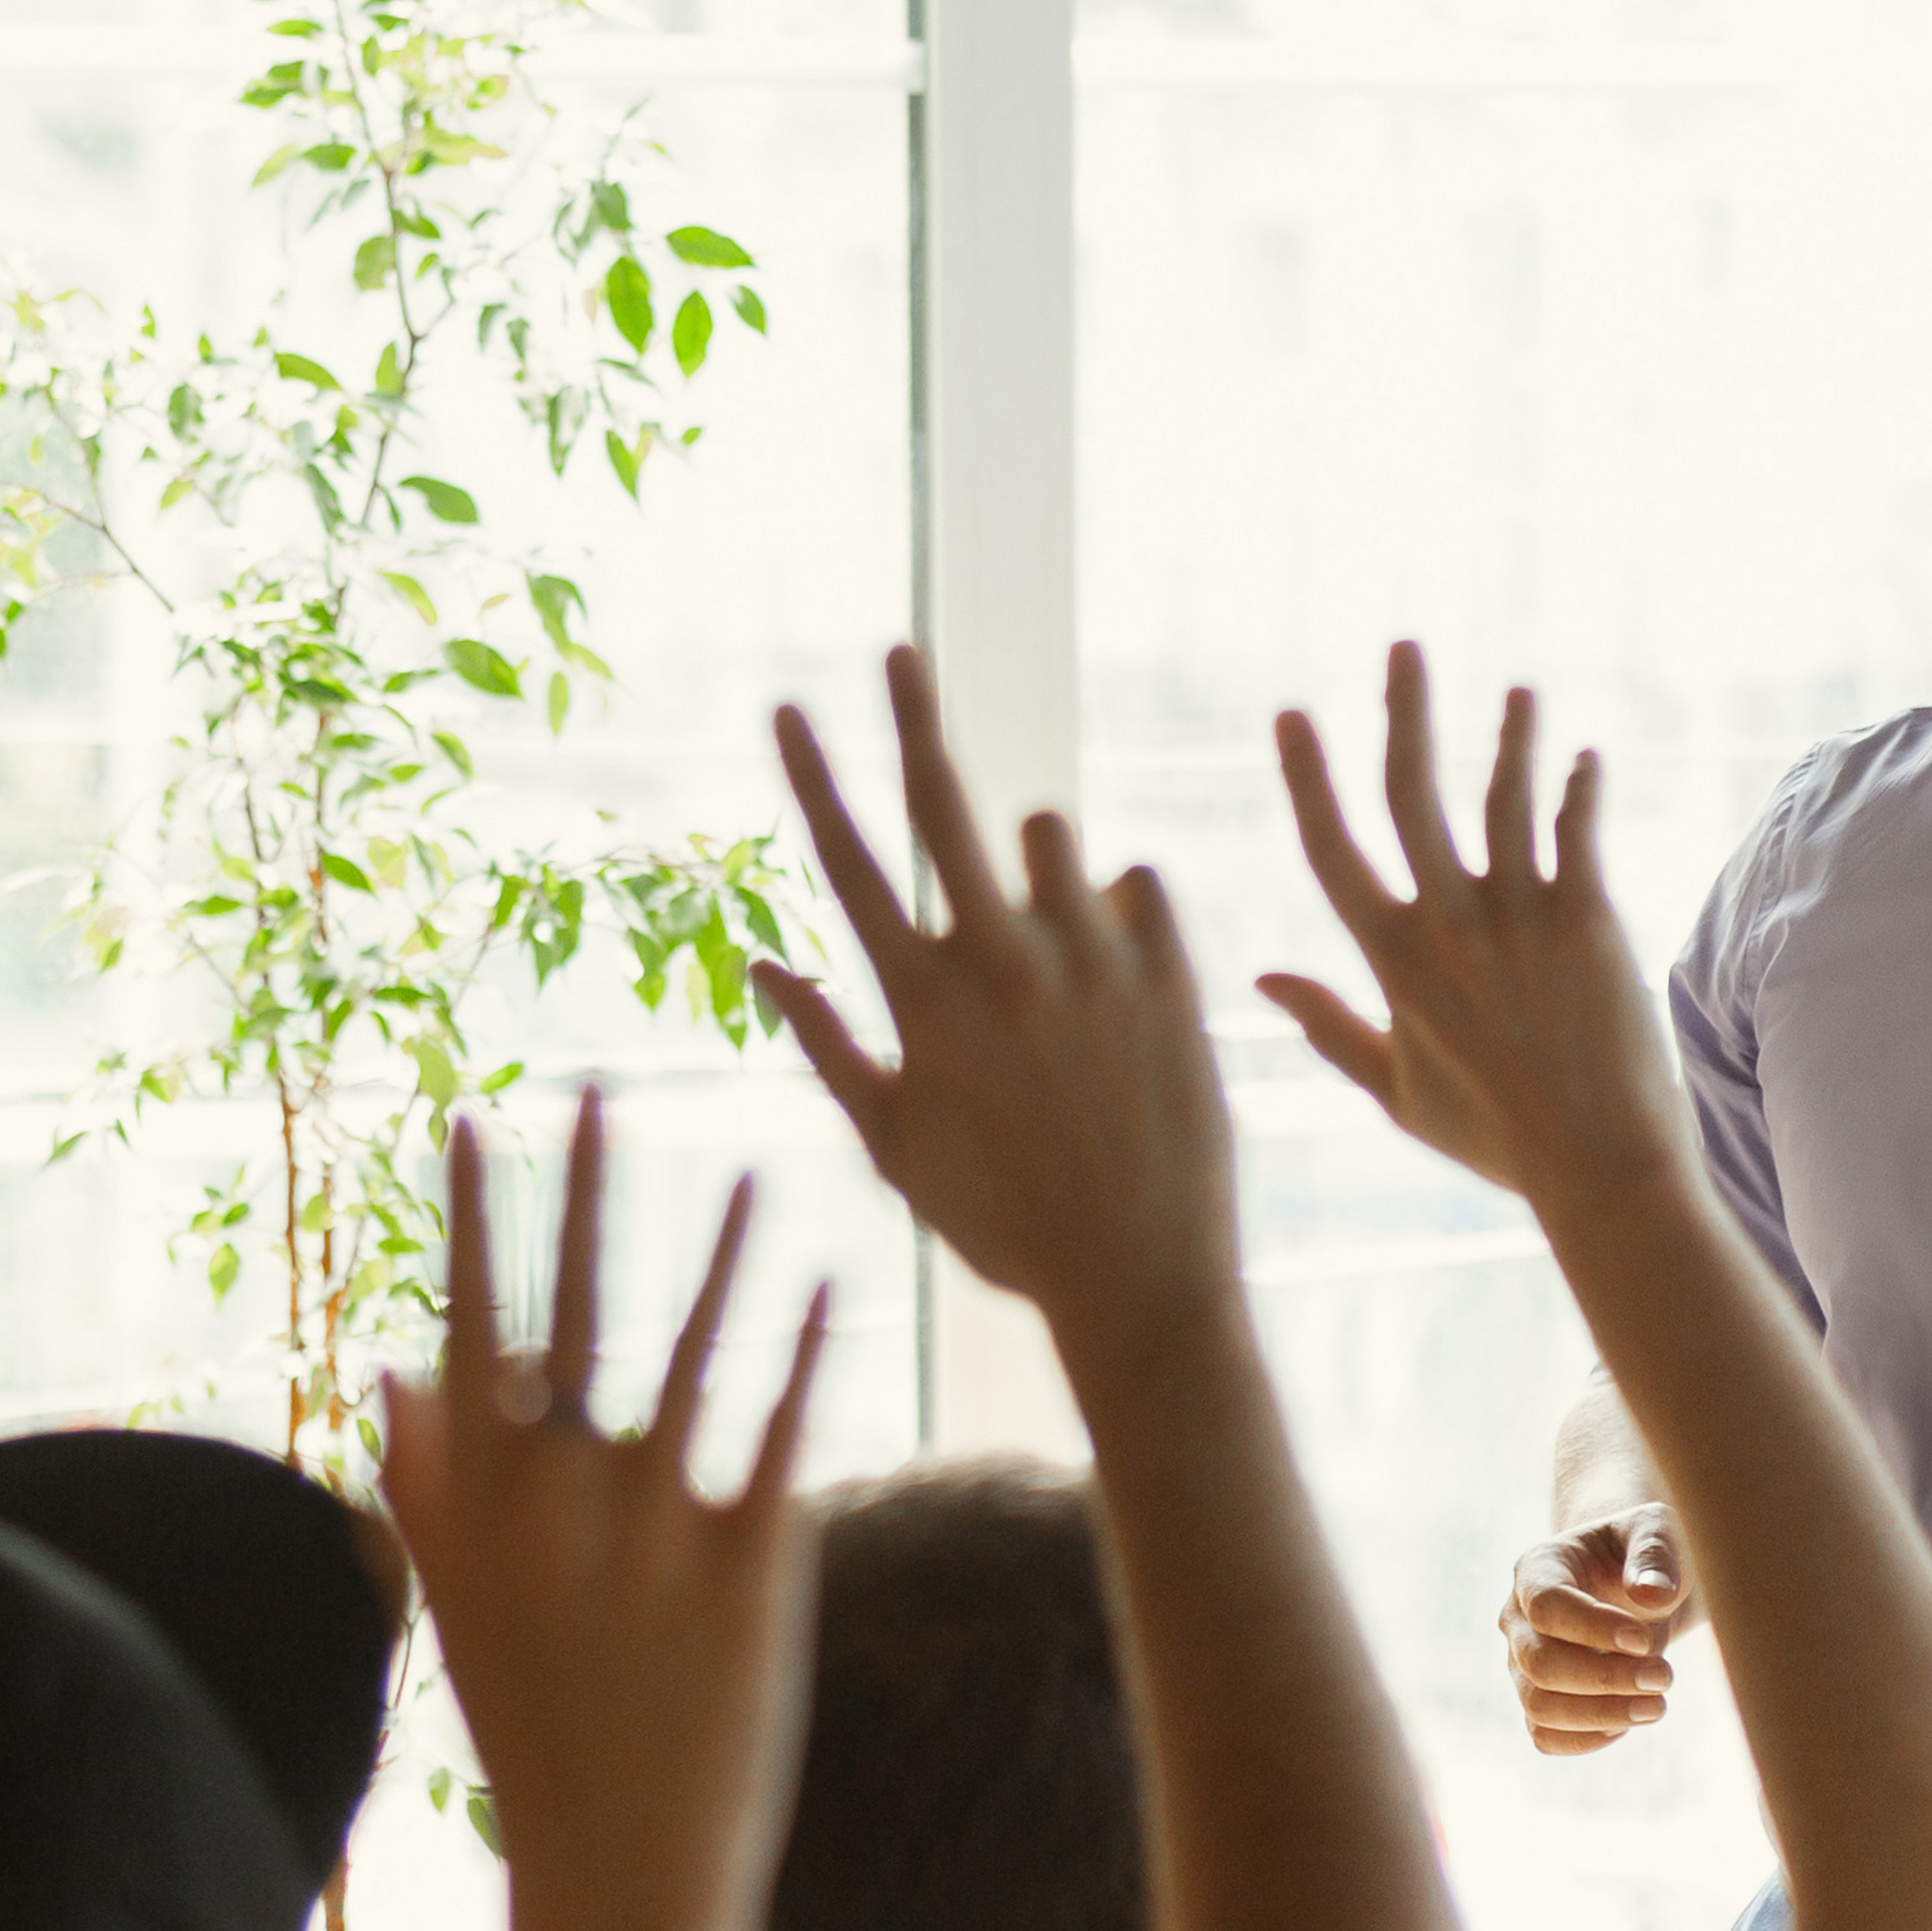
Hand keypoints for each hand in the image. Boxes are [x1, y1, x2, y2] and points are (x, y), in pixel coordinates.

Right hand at [374, 1093, 832, 1930]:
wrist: (619, 1880)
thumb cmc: (536, 1740)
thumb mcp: (459, 1613)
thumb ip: (423, 1488)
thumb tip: (393, 1367)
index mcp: (476, 1511)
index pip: (466, 1326)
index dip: (473, 1220)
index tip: (474, 1118)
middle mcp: (552, 1507)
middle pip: (568, 1314)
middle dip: (583, 1194)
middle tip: (600, 1091)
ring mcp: (648, 1535)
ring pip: (689, 1354)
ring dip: (724, 1254)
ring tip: (762, 1165)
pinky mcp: (746, 1569)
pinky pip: (780, 1432)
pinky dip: (803, 1352)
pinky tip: (830, 1282)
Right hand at [756, 646, 1242, 1325]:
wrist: (1145, 1278)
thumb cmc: (1004, 1225)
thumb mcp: (896, 1147)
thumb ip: (826, 1047)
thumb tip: (758, 965)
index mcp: (925, 1003)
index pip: (850, 862)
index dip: (815, 776)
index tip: (788, 706)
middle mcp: (1007, 964)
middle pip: (948, 807)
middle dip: (916, 718)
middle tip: (900, 652)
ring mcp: (1096, 963)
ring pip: (1056, 841)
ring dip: (1041, 865)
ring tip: (1053, 945)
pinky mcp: (1173, 975)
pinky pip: (1140, 886)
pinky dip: (1120, 907)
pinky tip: (1116, 964)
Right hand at [1256, 642, 1695, 1213]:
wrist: (1599, 1169)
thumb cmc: (1495, 1139)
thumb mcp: (1394, 1091)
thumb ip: (1327, 1027)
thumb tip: (1259, 982)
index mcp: (1392, 963)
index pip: (1332, 849)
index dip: (1308, 776)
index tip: (1292, 714)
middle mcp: (1448, 926)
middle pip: (1413, 794)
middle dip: (1405, 712)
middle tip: (1404, 648)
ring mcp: (1520, 918)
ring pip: (1505, 797)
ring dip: (1512, 735)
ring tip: (1520, 693)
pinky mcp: (1589, 920)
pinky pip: (1578, 832)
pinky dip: (1581, 789)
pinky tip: (1585, 758)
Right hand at [1499, 1505, 1694, 1754]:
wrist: (1641, 1585)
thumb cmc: (1647, 1554)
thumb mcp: (1658, 1532)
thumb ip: (1655, 1554)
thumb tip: (1651, 1596)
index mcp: (1538, 1568)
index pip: (1545, 1605)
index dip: (1592, 1628)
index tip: (1645, 1640)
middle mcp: (1518, 1618)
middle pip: (1539, 1662)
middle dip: (1604, 1679)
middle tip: (1665, 1676)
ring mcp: (1523, 1662)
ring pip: (1539, 1706)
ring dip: (1602, 1715)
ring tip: (1657, 1705)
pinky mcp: (1540, 1698)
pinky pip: (1545, 1736)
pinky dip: (1586, 1739)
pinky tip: (1629, 1722)